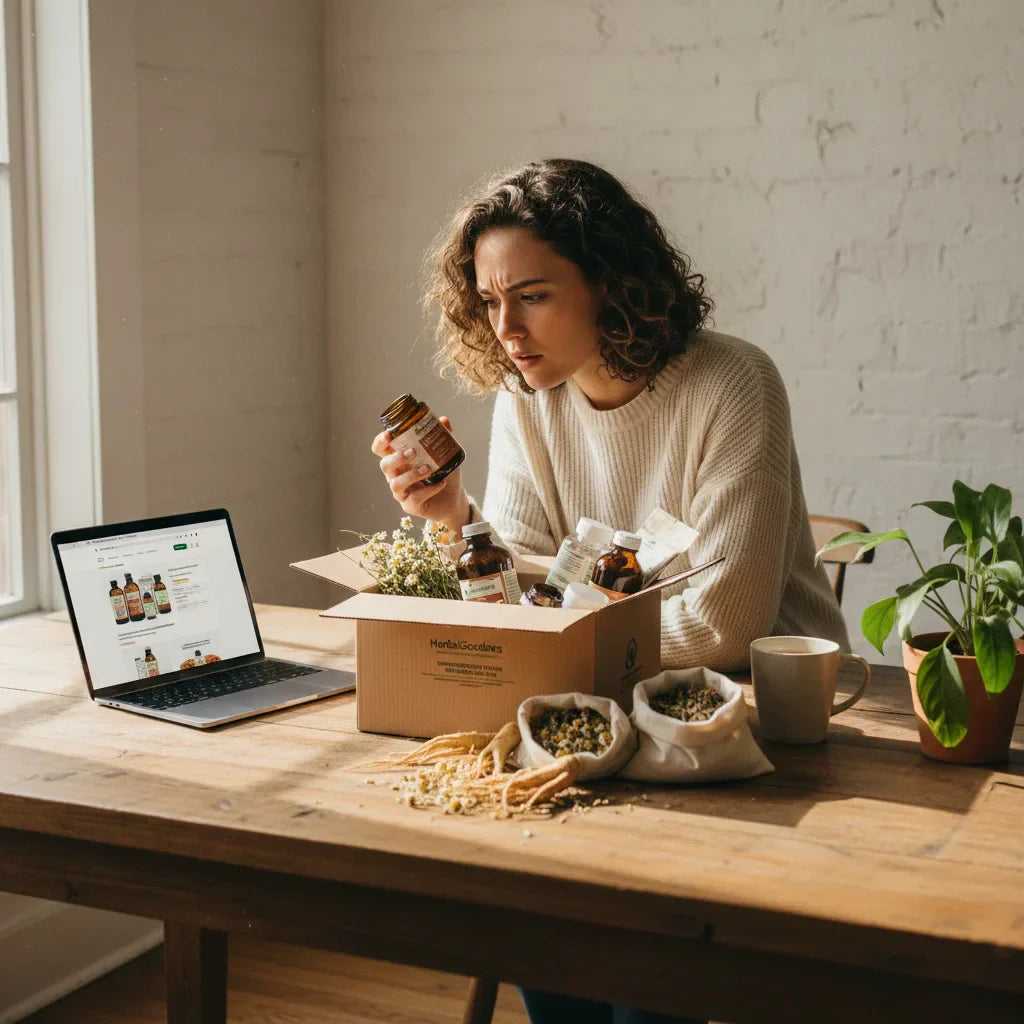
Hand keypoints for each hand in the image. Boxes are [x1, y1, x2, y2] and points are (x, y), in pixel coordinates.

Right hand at [371, 415, 469, 529]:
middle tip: (413, 452)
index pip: (380, 450)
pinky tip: (441, 483)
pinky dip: (428, 490)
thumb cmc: (443, 473)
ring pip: (396, 484)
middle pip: (384, 465)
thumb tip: (444, 420)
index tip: (388, 434)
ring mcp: (402, 492)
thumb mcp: (445, 454)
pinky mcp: (411, 506)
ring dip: (411, 474)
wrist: (453, 498)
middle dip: (396, 458)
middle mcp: (396, 476)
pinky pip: (414, 499)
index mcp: (399, 460)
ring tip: (428, 469)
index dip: (380, 442)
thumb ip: (443, 437)